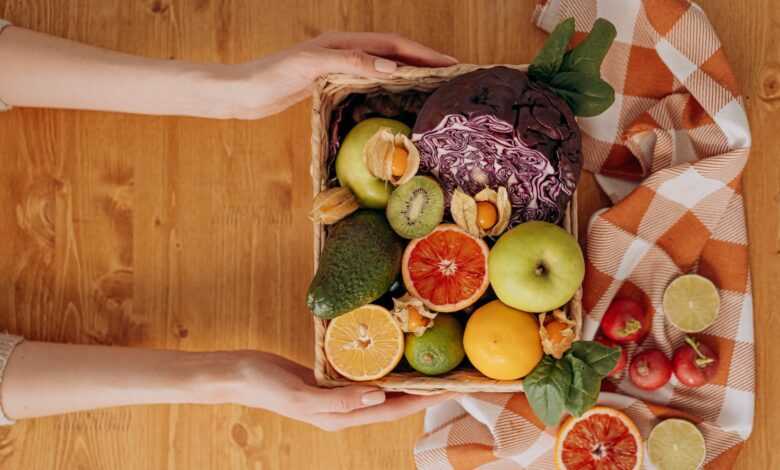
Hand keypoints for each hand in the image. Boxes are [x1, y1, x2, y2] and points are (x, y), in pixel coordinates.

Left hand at [221, 32, 457, 118]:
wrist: (242, 93)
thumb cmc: (270, 77)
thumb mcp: (309, 66)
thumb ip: (349, 61)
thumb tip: (389, 65)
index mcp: (342, 43)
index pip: (393, 45)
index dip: (423, 53)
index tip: (450, 63)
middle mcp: (343, 50)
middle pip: (393, 52)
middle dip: (424, 60)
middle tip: (452, 75)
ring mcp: (337, 65)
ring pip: (383, 65)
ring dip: (409, 72)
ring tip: (433, 85)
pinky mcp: (330, 82)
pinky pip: (369, 80)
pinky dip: (389, 85)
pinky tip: (396, 98)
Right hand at [226, 351, 457, 430]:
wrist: (239, 373)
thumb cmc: (266, 385)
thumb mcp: (301, 395)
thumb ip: (339, 402)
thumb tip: (379, 398)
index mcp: (341, 418)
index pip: (392, 412)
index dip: (422, 401)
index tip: (450, 388)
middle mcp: (344, 410)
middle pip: (393, 403)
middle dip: (423, 392)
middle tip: (451, 374)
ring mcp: (338, 395)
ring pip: (382, 389)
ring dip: (406, 380)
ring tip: (431, 364)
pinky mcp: (331, 380)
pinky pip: (365, 376)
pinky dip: (383, 368)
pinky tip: (393, 354)